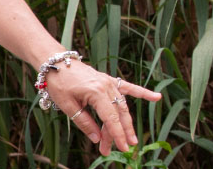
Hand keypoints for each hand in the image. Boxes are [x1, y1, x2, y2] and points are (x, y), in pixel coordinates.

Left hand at [45, 61, 161, 156]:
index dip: (117, 135)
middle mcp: (107, 87)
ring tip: (127, 140)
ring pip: (121, 107)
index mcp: (96, 92)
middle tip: (123, 150)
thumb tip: (97, 139)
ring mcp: (110, 83)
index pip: (110, 119)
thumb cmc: (59, 83)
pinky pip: (129, 88)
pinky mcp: (109, 80)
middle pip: (118, 115)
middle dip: (120, 133)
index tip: (123, 148)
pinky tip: (156, 97)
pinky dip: (142, 93)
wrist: (56, 63)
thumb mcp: (67, 105)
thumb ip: (84, 122)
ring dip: (124, 124)